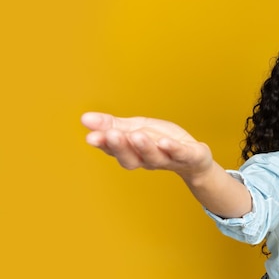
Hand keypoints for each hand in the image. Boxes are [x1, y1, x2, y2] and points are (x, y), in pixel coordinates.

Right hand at [81, 112, 212, 176]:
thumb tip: (84, 118)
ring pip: (154, 156)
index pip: (115, 150)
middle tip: (110, 135)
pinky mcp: (189, 157)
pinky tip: (165, 141)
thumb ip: (111, 125)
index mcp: (133, 152)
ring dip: (144, 146)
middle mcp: (147, 160)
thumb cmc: (162, 142)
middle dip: (120, 146)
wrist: (194, 159)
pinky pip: (180, 154)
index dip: (104, 144)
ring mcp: (168, 159)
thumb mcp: (135, 128)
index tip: (91, 137)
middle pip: (131, 158)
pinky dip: (173, 148)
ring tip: (136, 135)